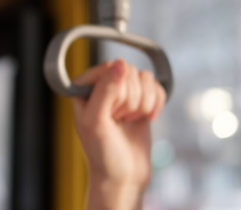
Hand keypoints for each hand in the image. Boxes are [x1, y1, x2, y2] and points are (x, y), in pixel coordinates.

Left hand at [71, 59, 165, 209]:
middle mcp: (103, 86)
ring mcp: (123, 93)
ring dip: (143, 103)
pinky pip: (157, 87)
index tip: (109, 113)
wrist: (123, 177)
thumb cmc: (102, 153)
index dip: (115, 91)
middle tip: (118, 120)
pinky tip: (145, 119)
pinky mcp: (142, 100)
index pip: (109, 68)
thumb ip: (105, 90)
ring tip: (128, 121)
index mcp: (83, 87)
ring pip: (145, 78)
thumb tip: (120, 63)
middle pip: (129, 71)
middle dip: (130, 100)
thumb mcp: (96, 122)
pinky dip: (156, 104)